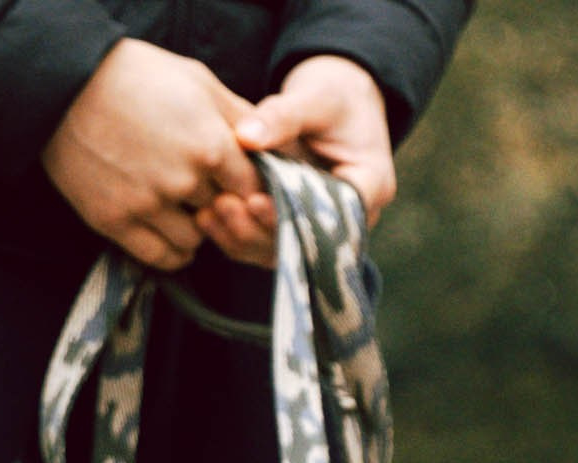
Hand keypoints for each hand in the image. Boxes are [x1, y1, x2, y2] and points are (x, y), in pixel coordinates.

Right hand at [43, 40, 263, 271]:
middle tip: (202, 188)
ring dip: (193, 228)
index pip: (252, 188)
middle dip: (218, 203)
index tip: (235, 180)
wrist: (64, 84)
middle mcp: (183, 180)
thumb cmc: (135, 74)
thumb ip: (238, 115)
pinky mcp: (116, 222)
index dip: (247, 186)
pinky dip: (171, 251)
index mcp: (210, 143)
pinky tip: (167, 230)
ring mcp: (148, 205)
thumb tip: (269, 145)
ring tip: (179, 205)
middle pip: (224, 214)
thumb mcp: (196, 80)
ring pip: (195, 241)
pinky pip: (162, 258)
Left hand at [195, 55, 394, 267]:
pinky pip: (265, 246)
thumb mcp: (315, 97)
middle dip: (262, 229)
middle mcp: (349, 220)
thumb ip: (283, 115)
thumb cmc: (333, 97)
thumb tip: (245, 136)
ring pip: (282, 250)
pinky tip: (207, 219)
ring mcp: (321, 232)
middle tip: (225, 206)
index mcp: (370, 186)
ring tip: (210, 213)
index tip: (258, 201)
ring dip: (245, 237)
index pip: (337, 214)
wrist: (333, 107)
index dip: (296, 215)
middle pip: (307, 240)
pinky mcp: (295, 233)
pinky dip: (236, 235)